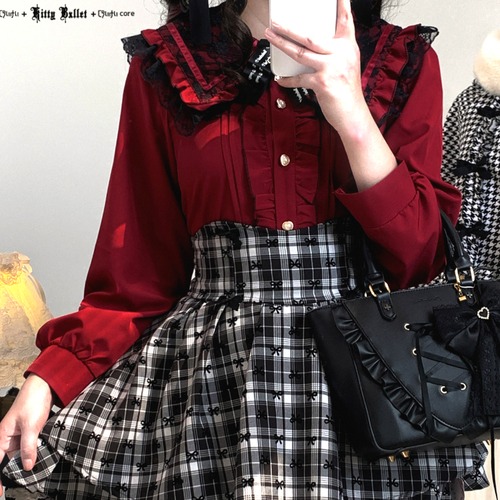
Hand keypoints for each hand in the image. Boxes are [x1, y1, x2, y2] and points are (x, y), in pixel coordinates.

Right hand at [0, 374, 52, 495]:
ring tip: (34, 475)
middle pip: (8, 461)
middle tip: (22, 484)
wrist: (45, 386)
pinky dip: (34, 454)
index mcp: (2, 437)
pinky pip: (30, 448)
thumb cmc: (33, 402)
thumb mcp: (31, 426)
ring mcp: (20, 436)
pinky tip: (40, 460)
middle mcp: (8, 438)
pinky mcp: (31, 432)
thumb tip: (26, 467)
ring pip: (20, 455)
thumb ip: (28, 447)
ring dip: (26, 462)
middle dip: (14, 472)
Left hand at [265, 0, 367, 134]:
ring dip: (282, 44)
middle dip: (289, 29)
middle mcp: (341, 53)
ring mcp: (331, 67)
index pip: (345, 20)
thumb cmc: (347, 92)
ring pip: (300, 52)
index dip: (342, 4)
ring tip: (270, 37)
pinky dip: (288, 80)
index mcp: (348, 47)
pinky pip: (299, 78)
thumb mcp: (346, 66)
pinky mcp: (322, 83)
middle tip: (275, 23)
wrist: (353, 114)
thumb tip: (312, 46)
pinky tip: (280, 79)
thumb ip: (334, 53)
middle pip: (310, 36)